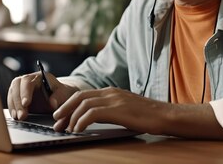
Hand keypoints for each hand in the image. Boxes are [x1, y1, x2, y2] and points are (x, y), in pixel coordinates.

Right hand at [7, 71, 77, 119]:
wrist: (58, 98)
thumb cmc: (61, 94)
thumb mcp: (64, 94)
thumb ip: (59, 97)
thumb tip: (52, 103)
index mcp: (39, 76)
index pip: (28, 81)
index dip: (25, 92)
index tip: (26, 104)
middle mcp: (28, 79)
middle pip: (17, 86)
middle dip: (18, 101)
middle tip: (22, 116)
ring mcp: (21, 87)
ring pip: (12, 93)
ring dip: (14, 106)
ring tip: (18, 118)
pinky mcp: (17, 95)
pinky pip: (11, 100)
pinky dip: (12, 108)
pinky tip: (15, 117)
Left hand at [52, 87, 167, 133]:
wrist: (165, 115)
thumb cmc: (148, 116)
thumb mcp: (126, 110)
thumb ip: (111, 110)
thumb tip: (94, 119)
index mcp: (111, 91)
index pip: (83, 95)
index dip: (69, 105)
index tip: (61, 117)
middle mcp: (110, 92)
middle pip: (79, 97)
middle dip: (65, 110)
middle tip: (56, 123)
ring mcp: (114, 99)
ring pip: (83, 104)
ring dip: (71, 118)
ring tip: (65, 129)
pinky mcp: (117, 109)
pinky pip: (92, 113)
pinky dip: (81, 122)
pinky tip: (78, 130)